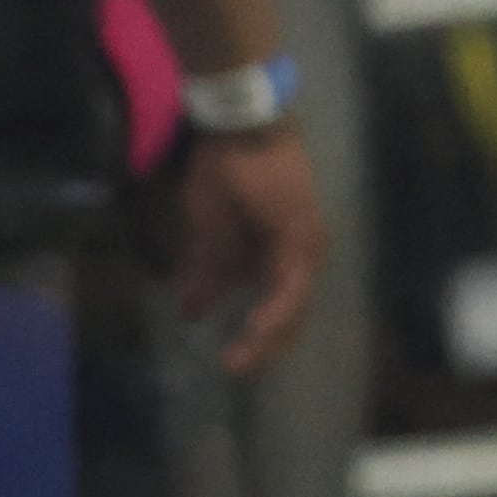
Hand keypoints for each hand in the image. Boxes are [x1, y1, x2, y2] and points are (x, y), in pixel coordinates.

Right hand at [180, 121, 325, 374]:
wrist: (238, 128)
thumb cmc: (225, 170)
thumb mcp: (207, 230)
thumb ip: (205, 271)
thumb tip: (190, 310)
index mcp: (281, 254)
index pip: (277, 307)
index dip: (256, 337)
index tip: (228, 359)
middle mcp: (303, 255)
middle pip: (291, 315)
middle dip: (263, 346)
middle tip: (233, 367)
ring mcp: (307, 247)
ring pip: (295, 306)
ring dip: (269, 336)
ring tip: (241, 358)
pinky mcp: (301, 238)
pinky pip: (292, 286)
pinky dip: (276, 310)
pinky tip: (256, 329)